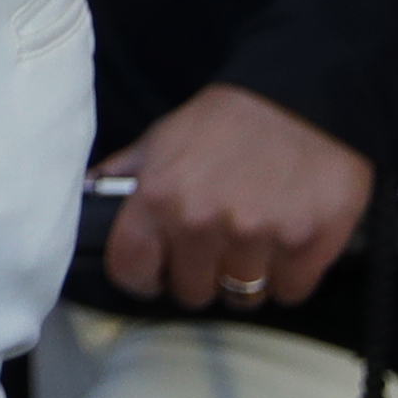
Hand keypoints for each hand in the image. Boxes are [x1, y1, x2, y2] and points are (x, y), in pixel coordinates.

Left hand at [98, 83, 376, 310]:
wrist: (302, 100)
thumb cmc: (227, 121)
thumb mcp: (162, 139)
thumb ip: (126, 176)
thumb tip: (90, 197)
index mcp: (158, 197)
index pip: (130, 270)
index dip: (143, 275)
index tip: (158, 270)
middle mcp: (203, 223)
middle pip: (192, 292)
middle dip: (202, 275)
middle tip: (216, 248)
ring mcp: (258, 238)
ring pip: (243, 297)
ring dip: (247, 277)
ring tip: (254, 242)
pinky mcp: (307, 246)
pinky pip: (290, 291)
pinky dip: (290, 275)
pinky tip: (287, 242)